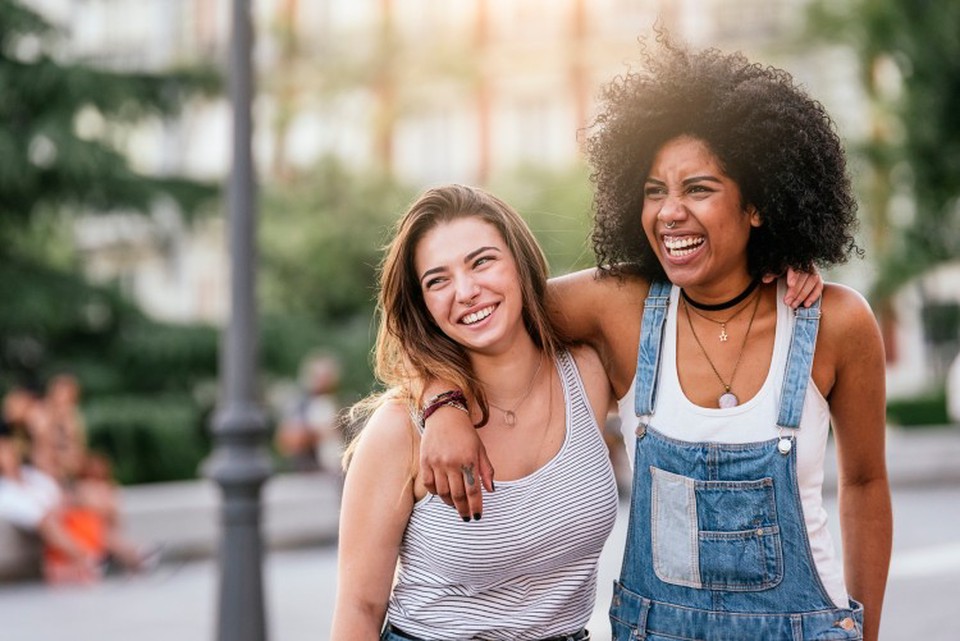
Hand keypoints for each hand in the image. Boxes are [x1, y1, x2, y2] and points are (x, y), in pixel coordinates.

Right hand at [419, 405, 493, 520]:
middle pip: (458, 495)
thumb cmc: (466, 434)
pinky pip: (429, 484)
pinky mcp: (425, 461)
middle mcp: (452, 463)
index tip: (477, 517)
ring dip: (450, 503)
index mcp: (469, 460)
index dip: (476, 506)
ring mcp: (437, 462)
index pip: (473, 490)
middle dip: (463, 509)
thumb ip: (486, 470)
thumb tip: (491, 490)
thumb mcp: (481, 449)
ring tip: (455, 505)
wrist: (445, 415)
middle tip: (466, 517)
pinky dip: (435, 492)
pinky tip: (442, 493)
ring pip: (443, 492)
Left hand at [764, 265, 822, 308]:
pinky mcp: (818, 279)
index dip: (793, 276)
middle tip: (787, 301)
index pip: (796, 267)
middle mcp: (806, 265)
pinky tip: (806, 304)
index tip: (790, 284)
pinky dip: (813, 296)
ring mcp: (814, 271)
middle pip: (804, 277)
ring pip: (812, 282)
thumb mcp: (777, 270)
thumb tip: (766, 279)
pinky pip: (819, 287)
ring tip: (794, 305)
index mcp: (795, 261)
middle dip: (795, 291)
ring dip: (803, 295)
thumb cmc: (783, 269)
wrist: (795, 267)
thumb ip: (772, 274)